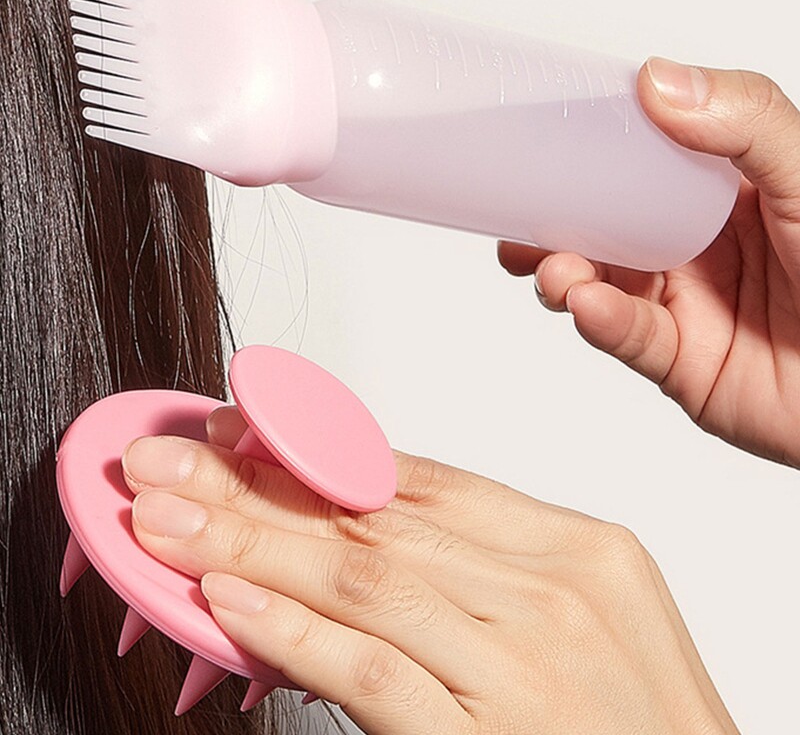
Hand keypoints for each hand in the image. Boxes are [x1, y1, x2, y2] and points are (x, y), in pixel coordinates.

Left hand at [121, 407, 738, 734]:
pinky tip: (227, 600)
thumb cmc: (637, 726)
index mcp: (579, 547)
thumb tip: (361, 533)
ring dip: (251, 545)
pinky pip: (375, 669)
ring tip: (168, 520)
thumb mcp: (580, 619)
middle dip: (257, 485)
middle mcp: (551, 590)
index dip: (319, 453)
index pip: (423, 481)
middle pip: (375, 517)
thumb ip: (478, 572)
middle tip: (170, 462)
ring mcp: (523, 662)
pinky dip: (294, 632)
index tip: (242, 434)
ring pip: (362, 578)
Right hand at [499, 57, 799, 468]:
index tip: (539, 147)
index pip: (634, 166)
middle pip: (601, 231)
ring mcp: (682, 305)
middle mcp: (692, 248)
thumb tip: (658, 80)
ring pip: (600, 286)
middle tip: (519, 225)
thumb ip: (745, 122)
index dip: (583, 159)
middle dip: (551, 229)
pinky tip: (587, 306)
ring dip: (564, 277)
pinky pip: (630, 338)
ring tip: (554, 272)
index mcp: (716, 194)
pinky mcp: (679, 362)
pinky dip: (602, 322)